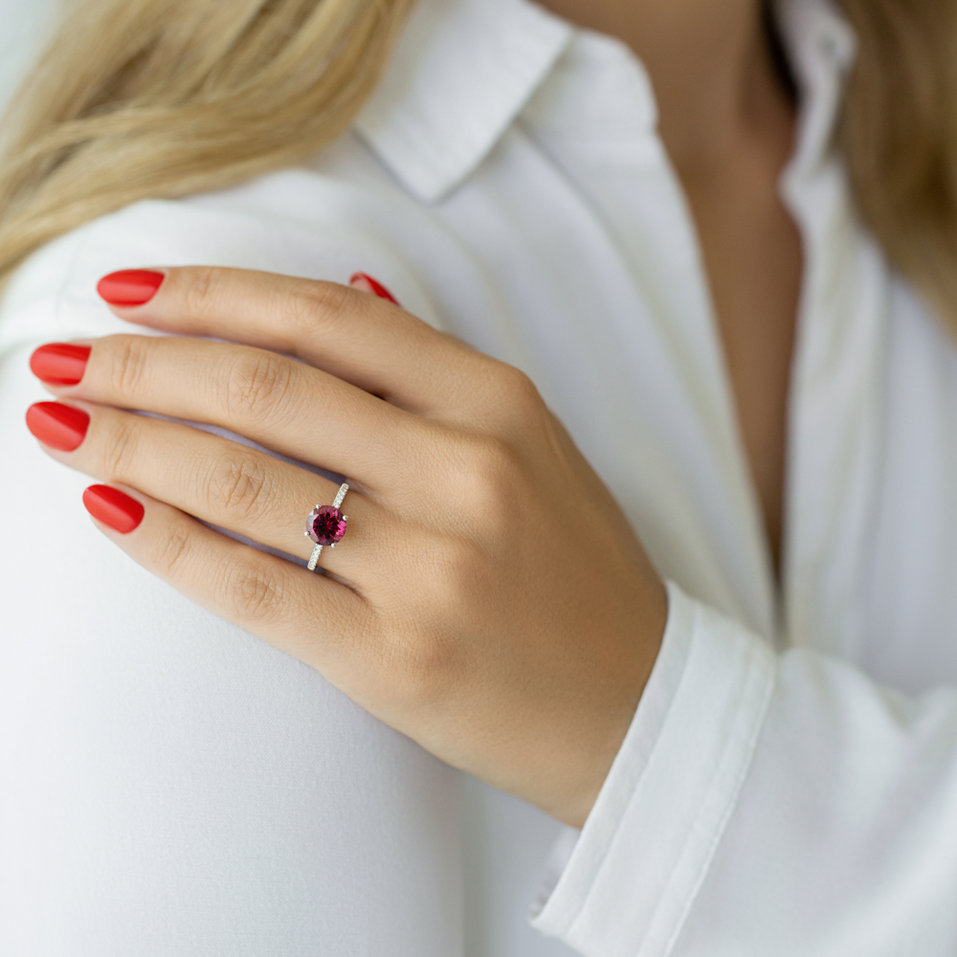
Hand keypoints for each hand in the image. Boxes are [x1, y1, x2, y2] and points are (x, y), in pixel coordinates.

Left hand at [25, 265, 667, 828]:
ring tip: (59, 424)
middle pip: (266, 386)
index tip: (130, 291)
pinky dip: (164, 542)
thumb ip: (436, 370)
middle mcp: (464, 471)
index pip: (328, 318)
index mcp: (498, 404)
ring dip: (129, 442)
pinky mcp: (394, 657)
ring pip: (242, 478)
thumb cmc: (580, 572)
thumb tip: (347, 282)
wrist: (638, 702)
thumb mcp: (535, 445)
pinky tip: (105, 510)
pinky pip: (251, 585)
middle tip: (65, 359)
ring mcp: (430, 567)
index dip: (213, 294)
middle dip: (143, 363)